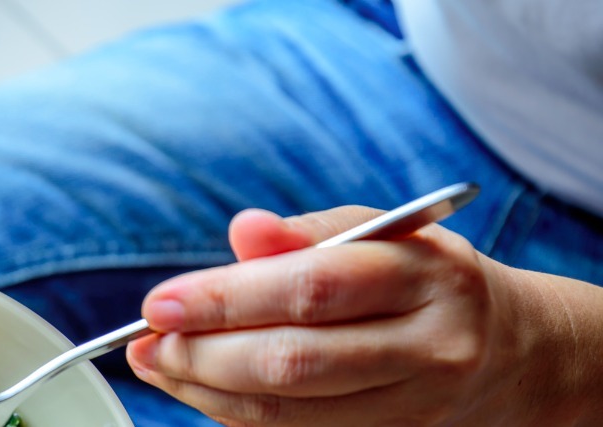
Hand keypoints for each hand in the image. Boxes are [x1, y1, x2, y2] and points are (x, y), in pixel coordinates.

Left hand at [126, 206, 602, 425]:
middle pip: (292, 361)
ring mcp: (412, 404)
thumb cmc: (419, 277)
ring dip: (205, 391)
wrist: (510, 352)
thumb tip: (242, 230)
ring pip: (288, 411)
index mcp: (422, 275)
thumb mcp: (379, 233)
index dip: (224, 299)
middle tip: (144, 341)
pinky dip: (236, 414)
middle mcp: (426, 345)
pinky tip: (201, 388)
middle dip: (200, 354)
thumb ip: (306, 234)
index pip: (310, 288)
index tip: (158, 303)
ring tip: (157, 364)